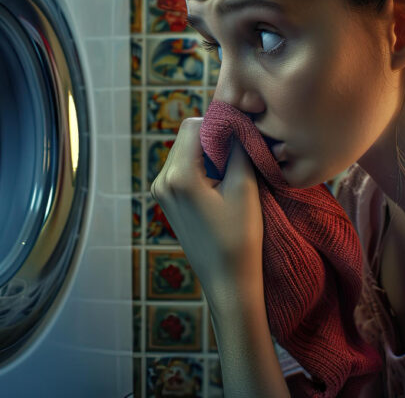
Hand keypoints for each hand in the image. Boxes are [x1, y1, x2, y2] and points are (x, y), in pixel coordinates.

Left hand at [150, 117, 263, 308]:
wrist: (227, 281)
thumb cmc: (240, 238)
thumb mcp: (244, 188)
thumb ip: (238, 149)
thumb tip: (235, 123)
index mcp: (178, 176)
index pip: (193, 126)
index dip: (218, 124)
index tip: (241, 137)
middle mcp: (161, 181)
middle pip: (187, 137)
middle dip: (213, 140)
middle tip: (240, 156)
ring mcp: (160, 192)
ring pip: (185, 152)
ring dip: (208, 154)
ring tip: (231, 175)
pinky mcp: (165, 200)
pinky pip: (182, 168)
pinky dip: (201, 168)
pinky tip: (220, 187)